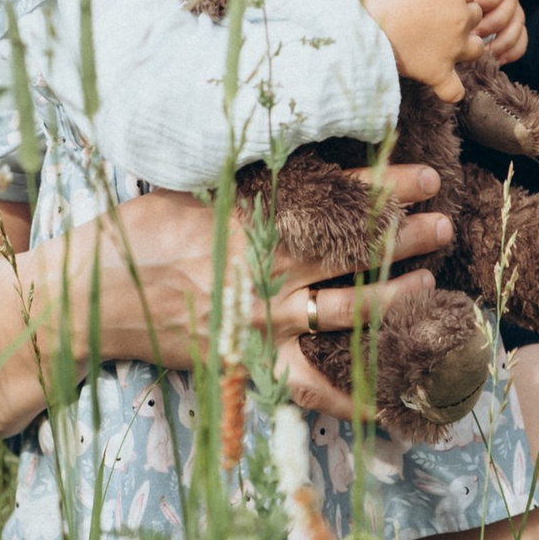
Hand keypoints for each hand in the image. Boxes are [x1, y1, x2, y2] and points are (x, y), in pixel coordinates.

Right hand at [100, 178, 457, 419]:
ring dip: (396, 296)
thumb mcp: (189, 185)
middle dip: (406, 239)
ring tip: (431, 281)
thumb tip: (289, 144)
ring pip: (348, 312)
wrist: (94, 299)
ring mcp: (263, 323)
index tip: (426, 179)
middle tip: (444, 227)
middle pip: (355, 254)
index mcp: (255, 221)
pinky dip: (350, 394)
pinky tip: (389, 395)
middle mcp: (268, 272)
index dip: (388, 190)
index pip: (338, 202)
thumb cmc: (135, 234)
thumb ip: (243, 175)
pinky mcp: (250, 362)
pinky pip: (310, 384)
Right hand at [364, 0, 480, 98]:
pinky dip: (451, 89)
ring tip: (447, 44)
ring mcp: (453, 49)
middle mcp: (461, 20)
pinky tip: (443, 83)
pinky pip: (455, 89)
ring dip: (465, 46)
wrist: (365, 34)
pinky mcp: (440, 74)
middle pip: (475, 15)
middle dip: (461, 14)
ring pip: (475, 48)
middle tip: (435, 15)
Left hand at [432, 0, 526, 64]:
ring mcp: (510, 6)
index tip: (464, 10)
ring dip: (500, 41)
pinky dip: (510, 52)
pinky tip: (494, 59)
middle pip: (509, 7)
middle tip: (469, 36)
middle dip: (490, 25)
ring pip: (517, 25)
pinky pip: (521, 40)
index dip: (484, 0)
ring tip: (480, 51)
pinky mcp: (512, 25)